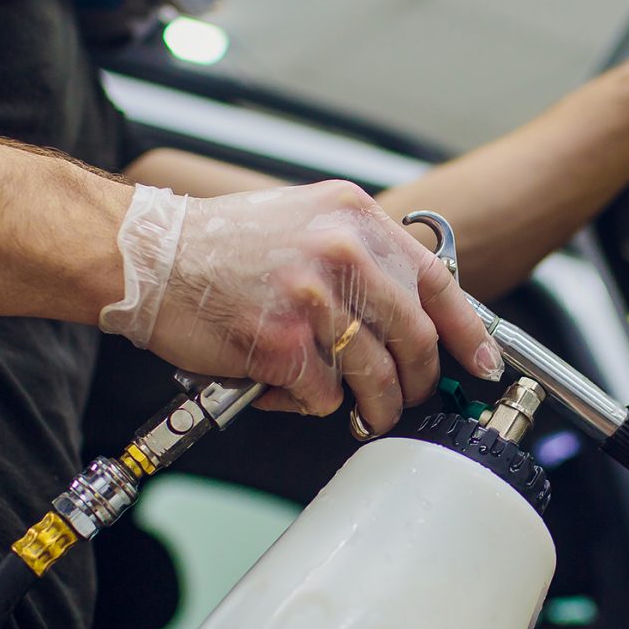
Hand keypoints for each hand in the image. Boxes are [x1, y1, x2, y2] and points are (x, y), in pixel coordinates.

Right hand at [100, 180, 503, 430]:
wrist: (146, 255)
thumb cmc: (221, 245)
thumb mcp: (308, 221)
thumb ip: (362, 256)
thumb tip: (412, 310)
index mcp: (355, 218)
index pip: (437, 280)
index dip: (468, 331)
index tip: (483, 362)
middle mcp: (343, 252)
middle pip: (416, 337)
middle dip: (420, 381)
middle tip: (411, 398)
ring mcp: (315, 298)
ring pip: (378, 376)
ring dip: (375, 405)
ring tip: (361, 411)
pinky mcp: (284, 343)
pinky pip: (323, 395)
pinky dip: (309, 404)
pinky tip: (282, 387)